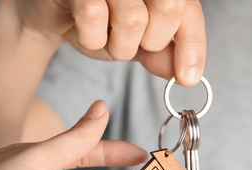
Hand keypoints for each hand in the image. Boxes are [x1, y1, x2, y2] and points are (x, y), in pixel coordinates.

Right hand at [12, 0, 205, 85]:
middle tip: (132, 43)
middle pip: (168, 9)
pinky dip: (92, 38)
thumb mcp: (138, 44)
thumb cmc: (101, 23)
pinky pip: (93, 15)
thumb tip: (185, 74)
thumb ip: (162, 55)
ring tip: (106, 38)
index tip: (187, 79)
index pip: (189, 13)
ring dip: (118, 45)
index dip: (192, 47)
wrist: (58, 15)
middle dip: (151, 41)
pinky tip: (86, 31)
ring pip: (132, 17)